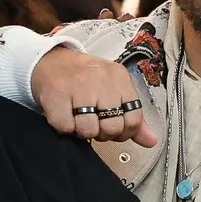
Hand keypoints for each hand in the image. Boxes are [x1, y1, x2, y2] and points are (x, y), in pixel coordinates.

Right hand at [28, 45, 156, 147]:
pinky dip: (64, 127)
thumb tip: (150, 140)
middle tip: (93, 122)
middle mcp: (101, 79)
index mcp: (119, 78)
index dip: (123, 131)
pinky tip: (64, 114)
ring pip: (88, 130)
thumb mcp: (113, 91)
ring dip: (81, 131)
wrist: (49, 61)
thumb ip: (133, 118)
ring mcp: (78, 85)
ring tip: (78, 118)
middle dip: (101, 132)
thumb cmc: (83, 79)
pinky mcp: (56, 94)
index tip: (113, 127)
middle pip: (112, 128)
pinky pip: (65, 128)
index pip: (134, 119)